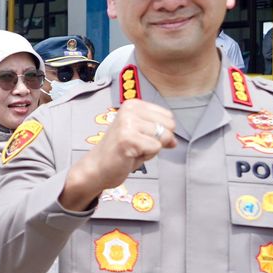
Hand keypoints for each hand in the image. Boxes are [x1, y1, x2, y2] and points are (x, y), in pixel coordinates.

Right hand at [61, 99, 176, 209]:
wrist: (98, 167)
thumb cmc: (120, 151)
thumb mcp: (141, 134)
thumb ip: (159, 132)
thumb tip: (174, 141)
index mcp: (133, 105)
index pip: (168, 116)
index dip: (161, 132)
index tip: (142, 137)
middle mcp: (129, 110)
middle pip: (169, 125)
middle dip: (158, 140)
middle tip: (138, 145)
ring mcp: (127, 123)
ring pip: (163, 137)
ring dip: (151, 149)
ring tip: (134, 150)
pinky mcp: (127, 139)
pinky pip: (155, 148)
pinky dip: (147, 156)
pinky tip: (131, 155)